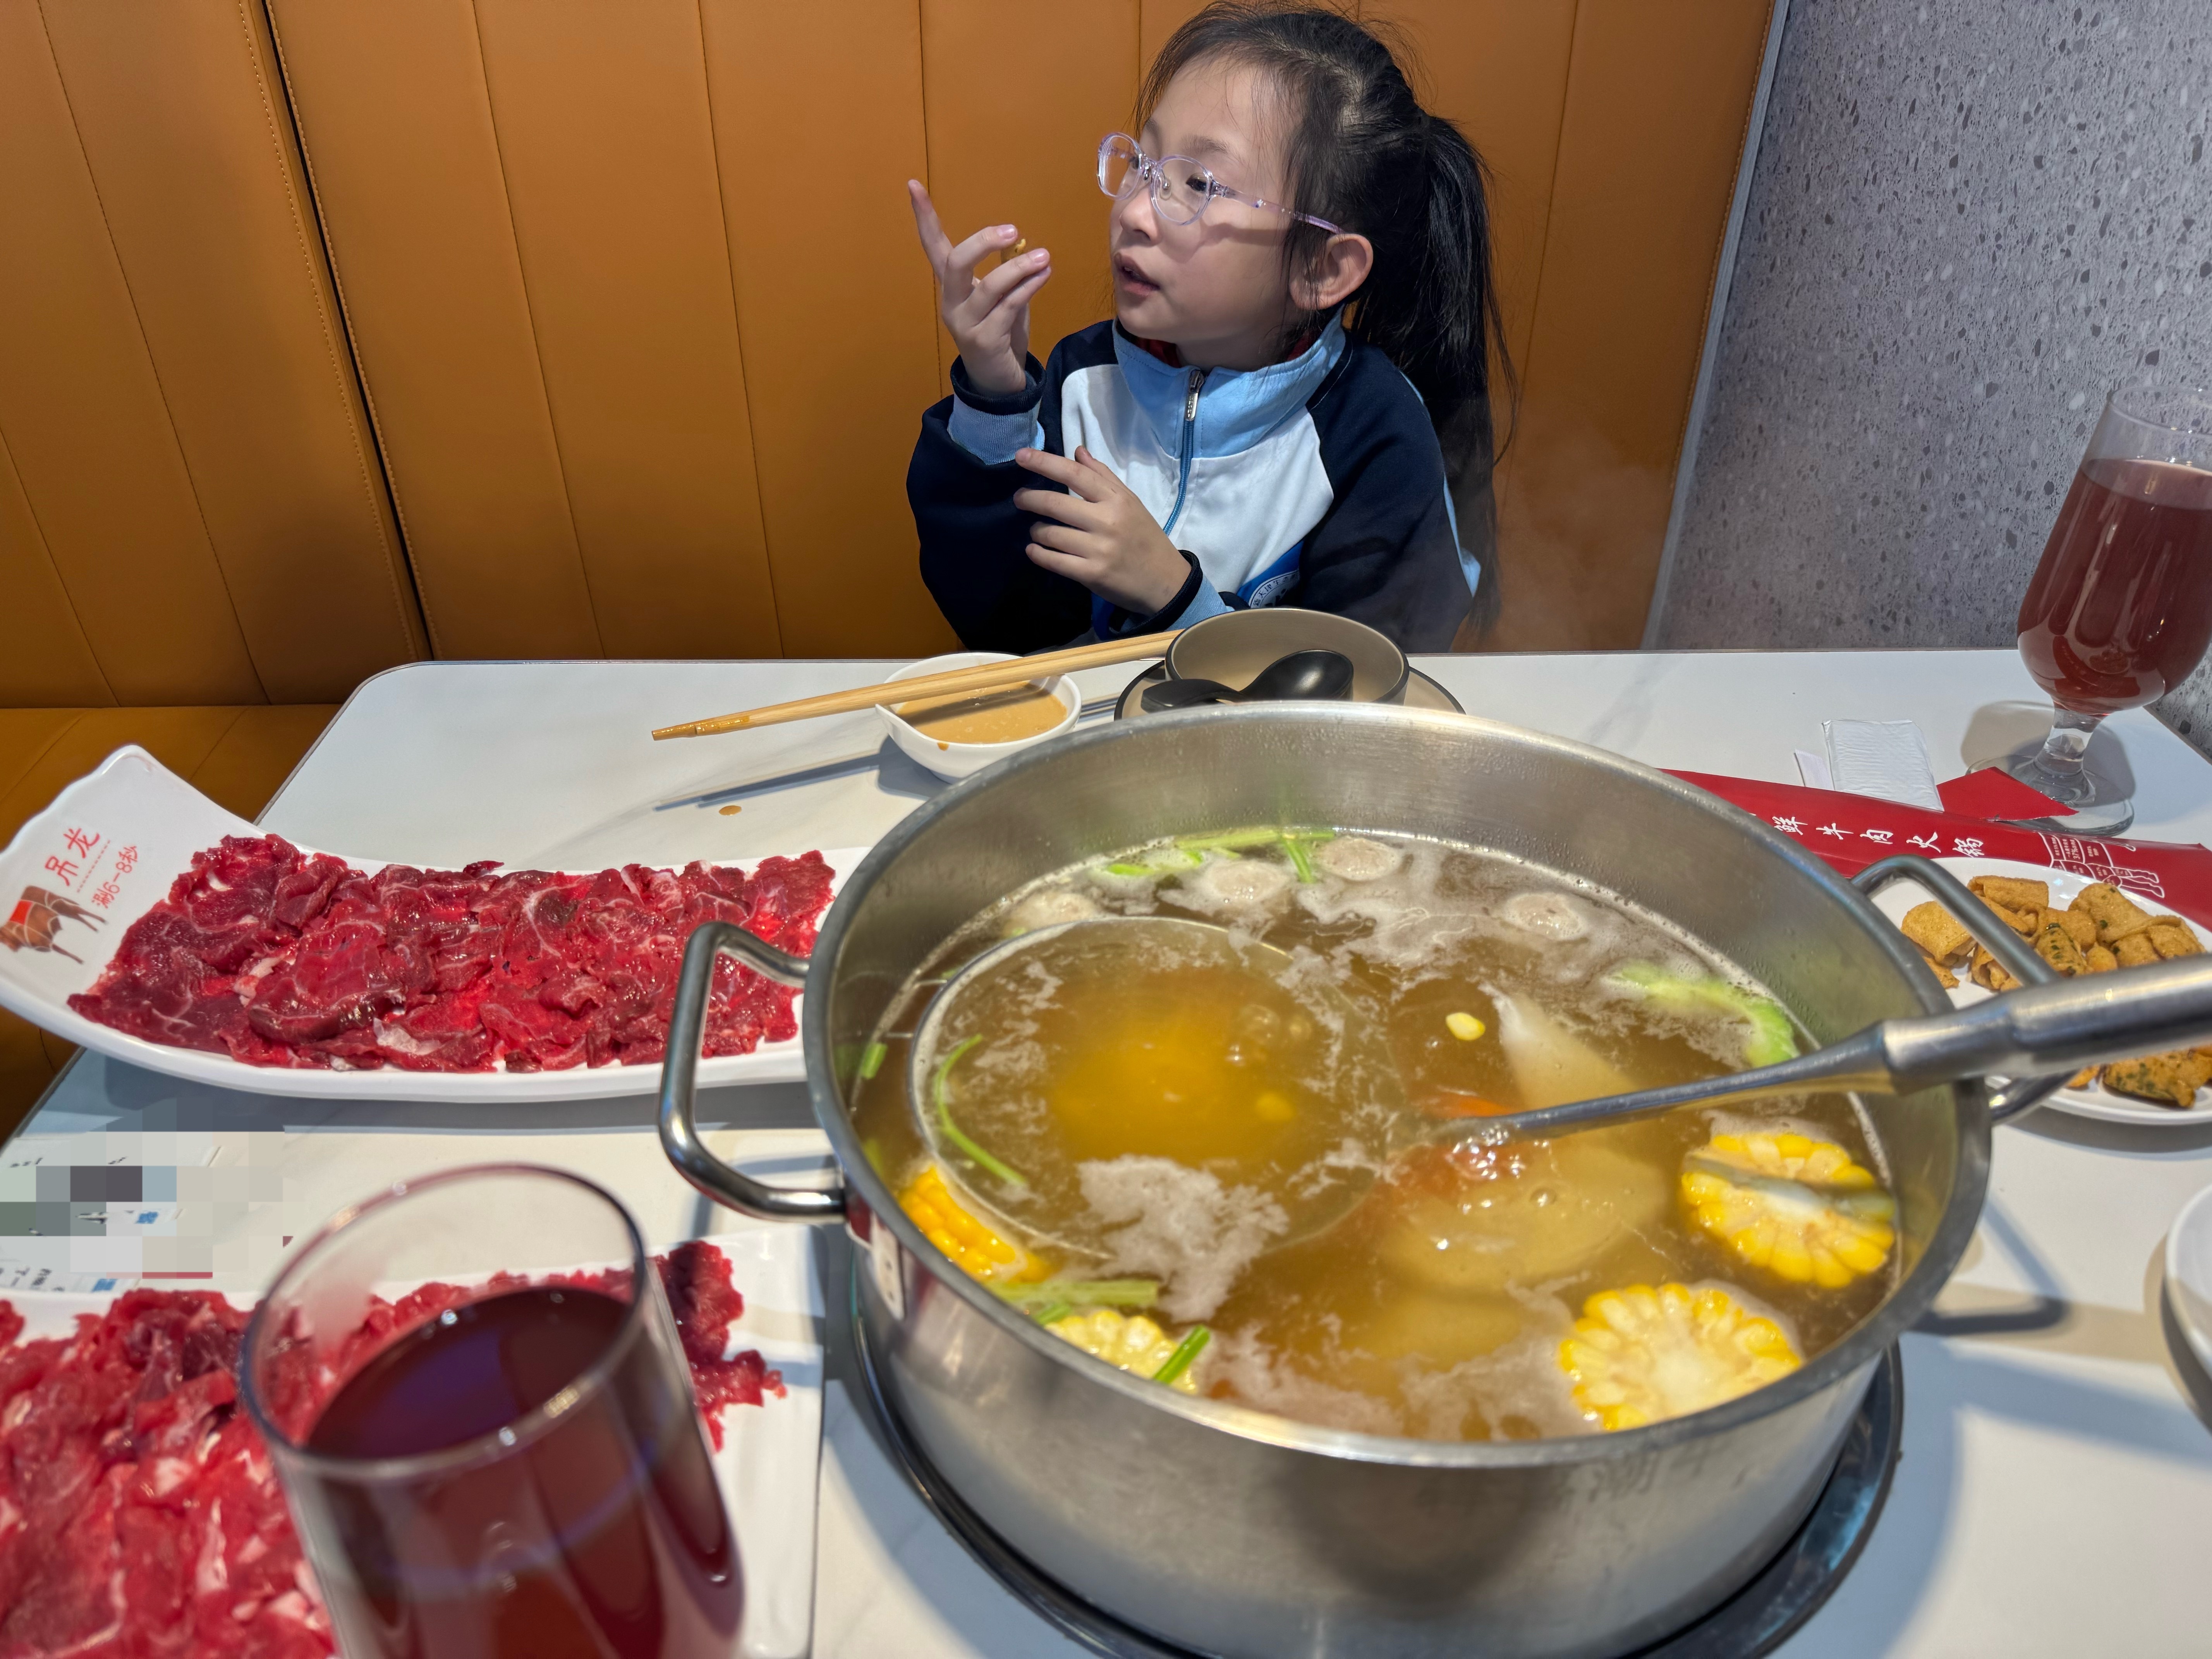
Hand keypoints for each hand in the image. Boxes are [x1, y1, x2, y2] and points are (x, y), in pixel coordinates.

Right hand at [908, 181, 1049, 397]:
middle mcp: (951, 302)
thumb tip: (1021, 244)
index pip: (933, 246)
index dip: (924, 217)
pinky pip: (1009, 307)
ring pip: (990, 287)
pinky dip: (1028, 288)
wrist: (998, 381)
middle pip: (956, 262)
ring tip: (1044, 257)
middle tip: (1012, 230)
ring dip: (1019, 268)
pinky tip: (1044, 276)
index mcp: (951, 286)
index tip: (913, 184)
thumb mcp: (1000, 297)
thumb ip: (1006, 272)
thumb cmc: (1000, 331)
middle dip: (983, 242)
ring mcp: (965, 323)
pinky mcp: (984, 341)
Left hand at [1015, 446, 1189, 614]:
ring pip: (1050, 534)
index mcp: (1117, 500)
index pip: (1074, 474)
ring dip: (1036, 530)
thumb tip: (1078, 451)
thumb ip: (1103, 476)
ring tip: (1037, 530)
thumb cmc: (1145, 537)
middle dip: (1029, 498)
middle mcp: (1107, 522)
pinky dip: (1037, 553)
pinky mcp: (1091, 574)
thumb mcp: (1130, 502)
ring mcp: (1098, 550)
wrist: (1165, 581)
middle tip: (1020, 498)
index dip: (1044, 463)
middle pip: (1055, 503)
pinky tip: (1034, 550)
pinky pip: (1053, 561)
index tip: (1021, 456)